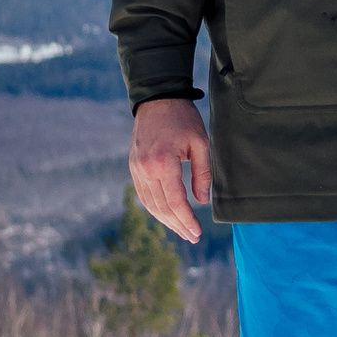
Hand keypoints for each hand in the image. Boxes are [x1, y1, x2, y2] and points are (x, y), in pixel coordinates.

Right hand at [130, 97, 212, 242]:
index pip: (176, 202)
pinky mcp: (133, 167)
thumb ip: (202, 173)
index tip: (197, 233)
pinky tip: (167, 215)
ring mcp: (136, 169)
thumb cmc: (183, 119)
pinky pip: (143, 194)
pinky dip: (155, 208)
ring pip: (150, 204)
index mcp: (164, 163)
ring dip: (166, 220)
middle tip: (192, 237)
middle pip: (162, 207)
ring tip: (181, 230)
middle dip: (178, 225)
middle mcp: (146, 169)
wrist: (157, 99)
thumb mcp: (201, 143)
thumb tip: (202, 201)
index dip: (187, 220)